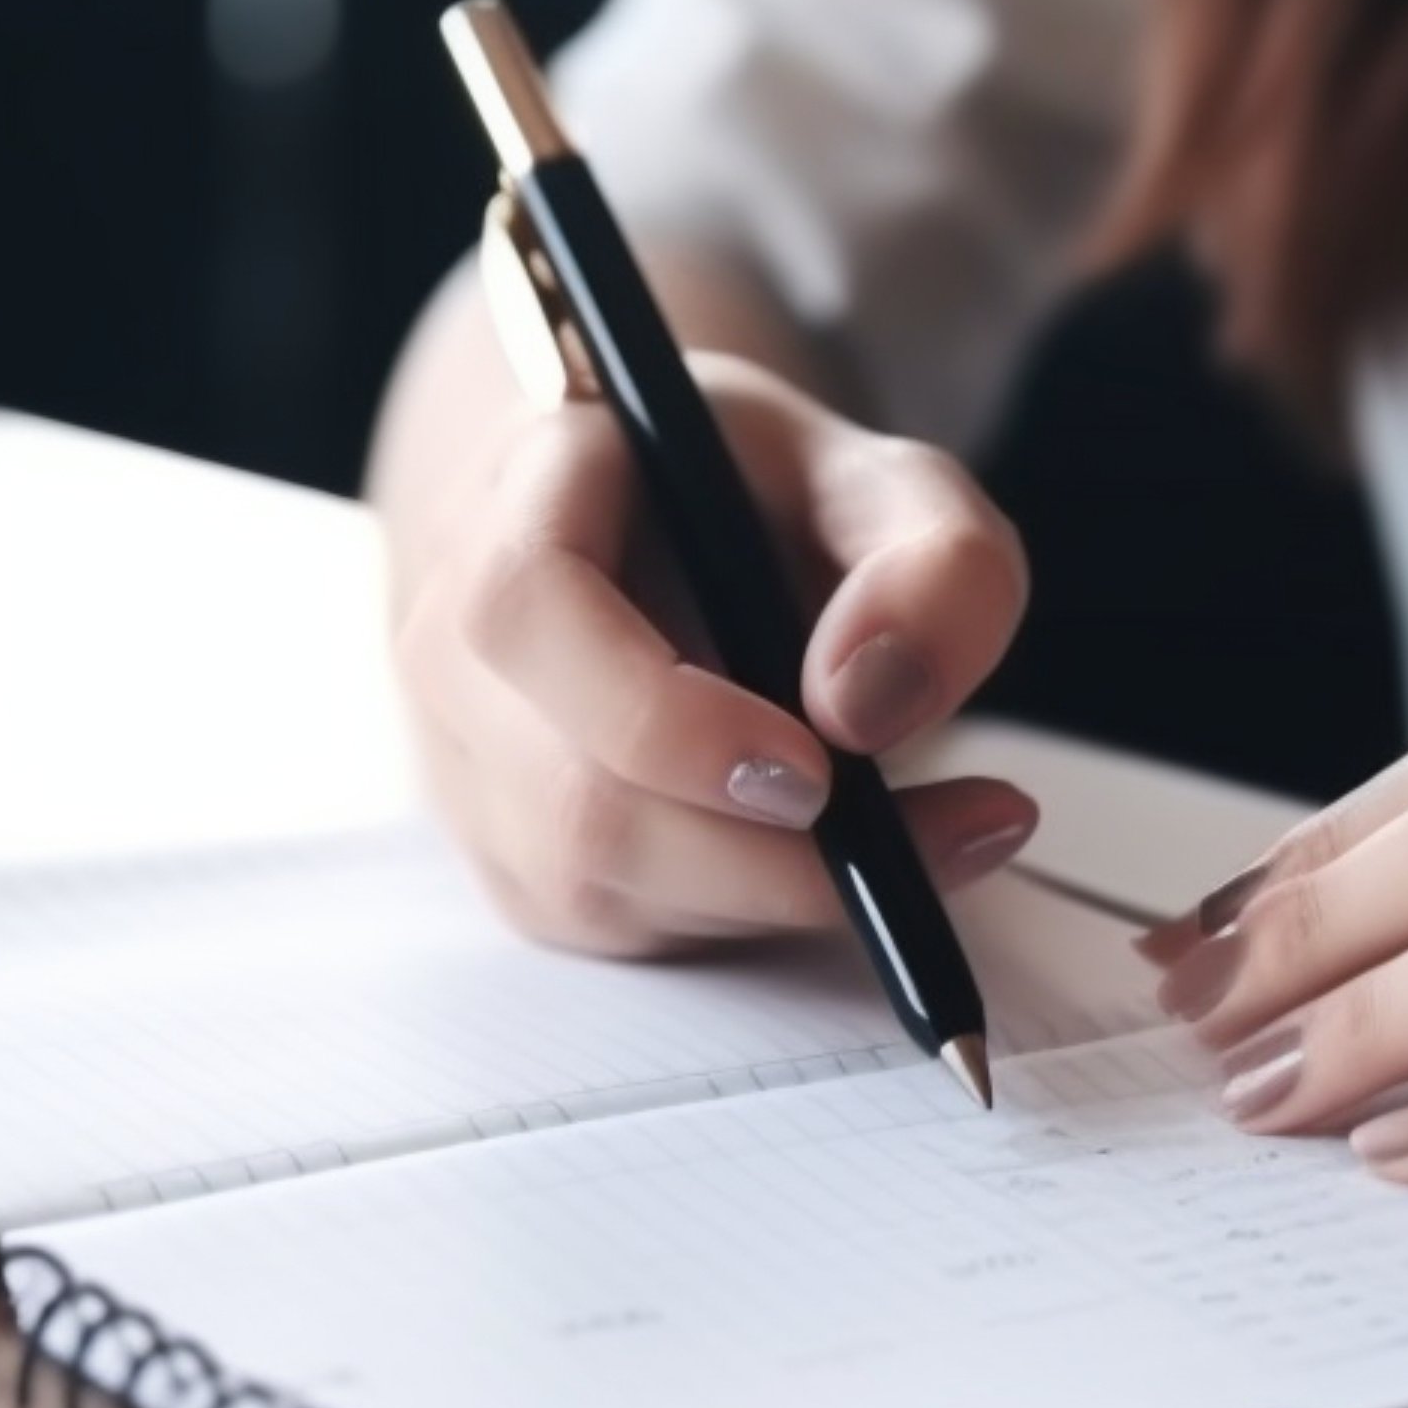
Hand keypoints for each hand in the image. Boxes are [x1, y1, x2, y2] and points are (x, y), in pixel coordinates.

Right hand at [394, 351, 1037, 955]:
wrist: (651, 533)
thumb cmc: (757, 498)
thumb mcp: (886, 481)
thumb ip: (933, 561)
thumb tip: (870, 705)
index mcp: (524, 494)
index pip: (529, 611)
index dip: (660, 714)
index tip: (817, 767)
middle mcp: (458, 640)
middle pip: (575, 799)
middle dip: (770, 853)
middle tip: (950, 827)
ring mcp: (469, 765)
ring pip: (601, 885)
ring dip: (780, 890)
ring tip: (931, 840)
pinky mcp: (516, 863)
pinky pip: (625, 926)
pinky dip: (752, 912)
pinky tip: (837, 857)